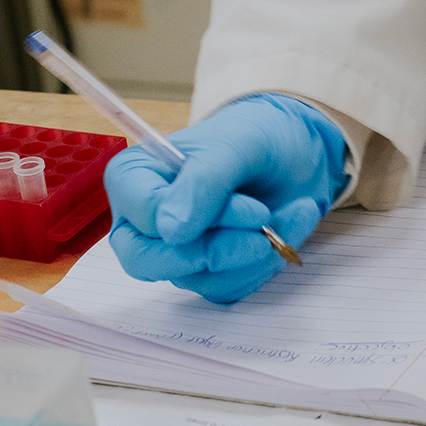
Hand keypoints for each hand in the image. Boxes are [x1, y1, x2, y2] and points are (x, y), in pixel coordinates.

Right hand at [104, 94, 348, 301]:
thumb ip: (202, 183)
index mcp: (132, 178)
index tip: (253, 209)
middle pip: (147, 262)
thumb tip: (171, 231)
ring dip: (255, 254)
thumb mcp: (233, 147)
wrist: (288, 151)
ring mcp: (171, 251)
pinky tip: (287, 228)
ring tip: (293, 211)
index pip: (143, 217)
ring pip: (197, 279)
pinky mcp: (203, 271)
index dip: (198, 218)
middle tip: (263, 235)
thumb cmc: (250, 137)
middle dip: (216, 253)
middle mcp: (143, 221)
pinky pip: (225, 288)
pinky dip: (265, 263)